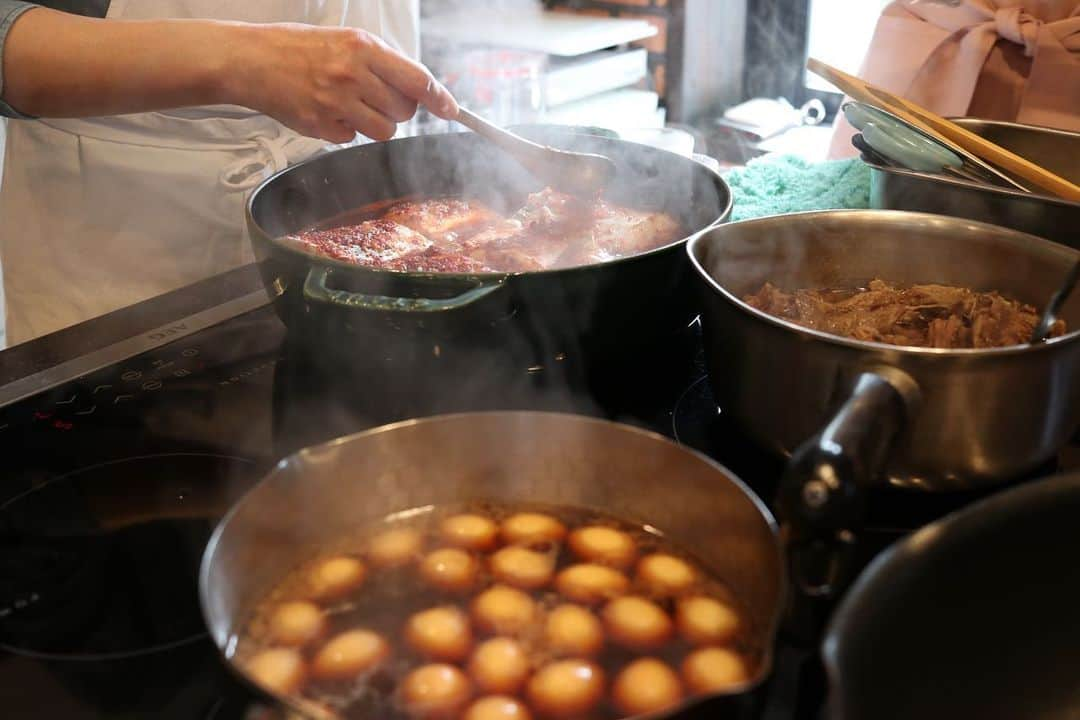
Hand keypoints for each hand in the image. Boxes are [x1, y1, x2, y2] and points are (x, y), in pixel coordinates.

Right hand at [229, 23, 458, 142]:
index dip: (439, 98)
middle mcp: (352, 75)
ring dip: (376, 123)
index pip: (416, 80)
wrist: (251, 60)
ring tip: (352, 105)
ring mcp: (336, 103)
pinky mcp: (321, 126)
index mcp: (362, 48)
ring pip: (385, 130)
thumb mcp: (346, 40)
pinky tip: (327, 110)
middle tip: (376, 96)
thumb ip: (382, 61)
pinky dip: (346, 129)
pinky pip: (353, 138)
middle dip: (398, 108)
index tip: (450, 109)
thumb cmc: (298, 48)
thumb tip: (418, 86)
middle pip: (404, 110)